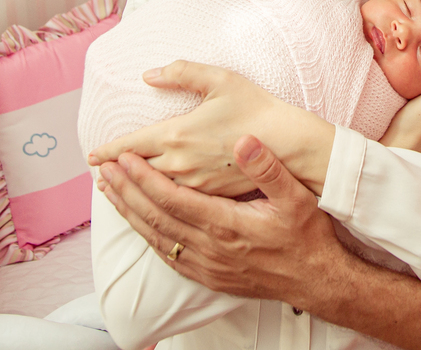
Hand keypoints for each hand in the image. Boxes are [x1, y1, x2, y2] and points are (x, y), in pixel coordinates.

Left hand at [89, 61, 333, 196]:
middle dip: (114, 174)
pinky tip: (151, 205)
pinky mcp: (212, 201)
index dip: (108, 151)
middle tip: (97, 174)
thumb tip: (149, 75)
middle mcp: (180, 166)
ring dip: (129, 192)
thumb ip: (183, 72)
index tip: (91, 156)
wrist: (295, 151)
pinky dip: (154, 205)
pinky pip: (172, 207)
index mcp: (178, 135)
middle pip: (134, 175)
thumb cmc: (261, 111)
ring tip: (114, 191)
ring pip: (150, 195)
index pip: (130, 146)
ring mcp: (196, 187)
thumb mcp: (223, 80)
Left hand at [96, 139, 347, 303]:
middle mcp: (210, 248)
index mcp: (226, 224)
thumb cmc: (307, 236)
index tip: (123, 157)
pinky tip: (138, 226)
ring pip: (156, 238)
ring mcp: (207, 266)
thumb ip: (268, 168)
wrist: (317, 280)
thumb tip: (244, 141)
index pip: (171, 198)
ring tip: (110, 192)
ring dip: (130, 213)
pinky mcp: (209, 277)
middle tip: (103, 169)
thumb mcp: (296, 197)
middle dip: (126, 191)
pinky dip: (147, 237)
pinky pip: (168, 257)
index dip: (143, 177)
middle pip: (155, 217)